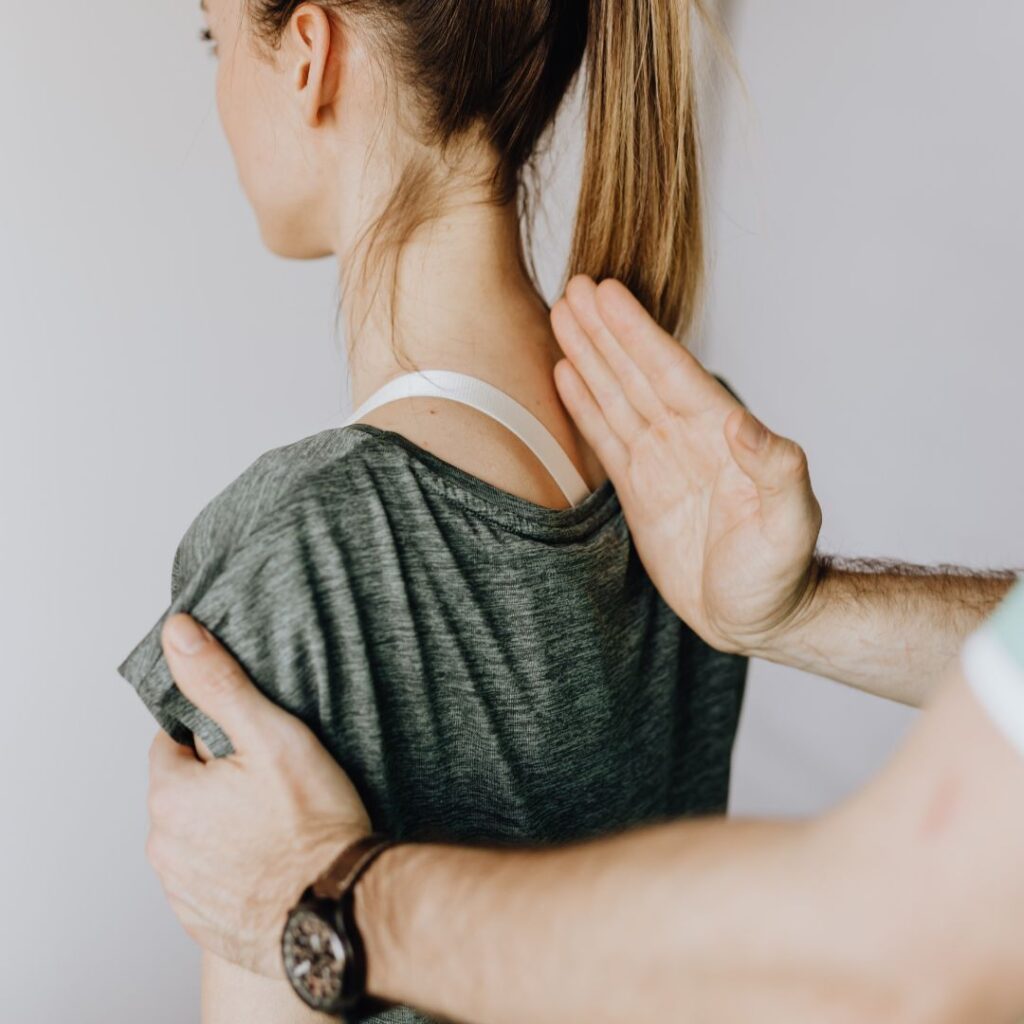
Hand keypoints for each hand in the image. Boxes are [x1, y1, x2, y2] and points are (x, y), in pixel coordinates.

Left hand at [145, 613, 371, 977]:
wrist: (338, 913)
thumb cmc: (312, 825)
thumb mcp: (271, 735)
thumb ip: (220, 682)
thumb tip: (178, 633)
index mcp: (171, 795)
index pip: (172, 744)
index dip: (215, 738)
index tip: (254, 747)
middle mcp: (164, 846)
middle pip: (185, 791)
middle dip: (219, 782)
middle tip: (275, 783)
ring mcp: (182, 890)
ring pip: (197, 835)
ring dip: (225, 826)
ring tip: (280, 823)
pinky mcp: (204, 922)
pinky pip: (211, 878)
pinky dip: (234, 867)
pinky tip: (275, 860)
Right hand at [551, 276, 822, 656]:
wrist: (756, 617)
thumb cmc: (779, 576)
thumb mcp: (789, 525)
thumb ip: (776, 469)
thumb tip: (741, 421)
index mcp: (719, 436)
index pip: (670, 372)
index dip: (637, 333)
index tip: (607, 293)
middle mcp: (685, 438)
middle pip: (636, 373)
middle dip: (605, 331)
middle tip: (573, 286)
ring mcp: (661, 461)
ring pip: (617, 396)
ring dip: (589, 356)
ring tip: (560, 315)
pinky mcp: (640, 489)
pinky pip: (607, 437)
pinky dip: (585, 405)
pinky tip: (565, 375)